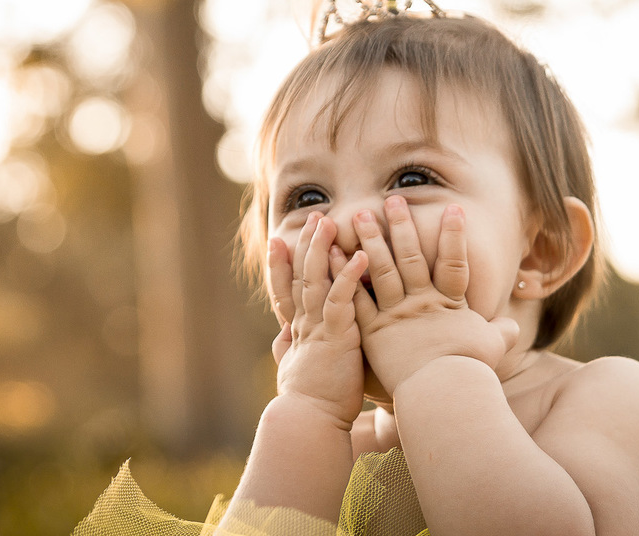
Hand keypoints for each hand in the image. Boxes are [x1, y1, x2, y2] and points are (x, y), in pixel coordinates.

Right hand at [268, 212, 368, 428]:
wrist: (311, 422)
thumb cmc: (312, 403)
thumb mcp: (297, 371)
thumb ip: (290, 351)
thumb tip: (281, 340)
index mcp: (298, 331)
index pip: (287, 289)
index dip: (282, 264)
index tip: (278, 241)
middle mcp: (304, 324)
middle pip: (301, 274)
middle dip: (306, 244)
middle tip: (314, 216)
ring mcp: (318, 327)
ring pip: (316, 279)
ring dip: (323, 249)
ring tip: (332, 222)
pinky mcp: (336, 335)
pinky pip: (342, 299)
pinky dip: (349, 276)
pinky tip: (360, 255)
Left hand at [352, 197, 518, 397]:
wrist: (442, 394)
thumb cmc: (469, 372)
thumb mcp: (491, 348)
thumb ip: (501, 333)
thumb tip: (512, 327)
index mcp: (450, 304)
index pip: (455, 262)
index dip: (454, 235)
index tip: (453, 208)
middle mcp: (421, 302)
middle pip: (411, 256)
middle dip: (402, 225)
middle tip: (393, 198)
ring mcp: (396, 314)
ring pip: (381, 269)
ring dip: (370, 239)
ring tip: (358, 214)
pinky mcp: (373, 331)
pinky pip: (356, 298)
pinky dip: (344, 276)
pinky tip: (334, 255)